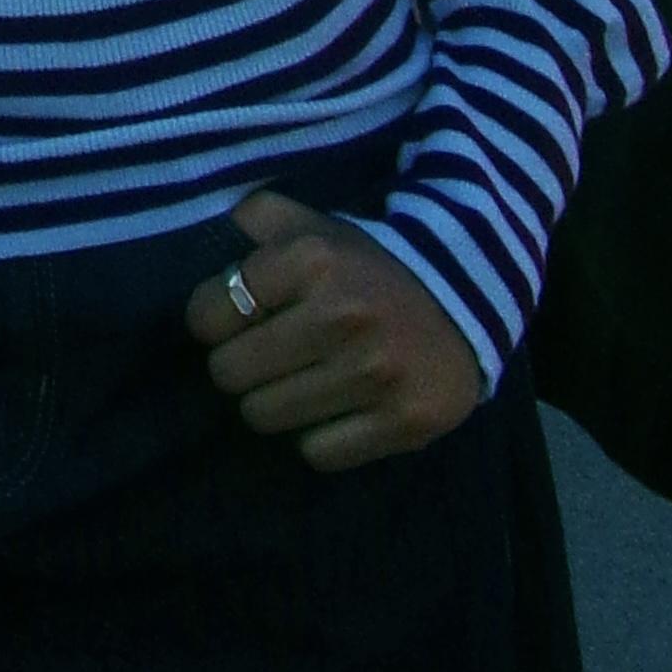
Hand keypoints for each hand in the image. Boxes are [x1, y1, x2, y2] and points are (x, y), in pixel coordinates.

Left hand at [184, 190, 484, 469]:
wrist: (466, 296)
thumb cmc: (365, 265)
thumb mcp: (310, 224)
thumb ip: (253, 218)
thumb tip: (204, 238)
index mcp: (311, 260)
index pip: (211, 312)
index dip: (209, 321)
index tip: (227, 323)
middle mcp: (341, 316)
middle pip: (230, 373)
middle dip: (236, 367)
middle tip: (260, 359)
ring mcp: (375, 374)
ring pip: (265, 416)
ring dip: (271, 404)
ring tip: (294, 383)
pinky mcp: (404, 423)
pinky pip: (318, 453)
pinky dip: (317, 437)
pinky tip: (333, 410)